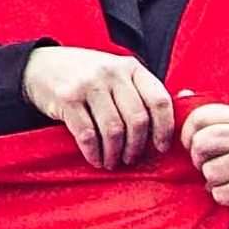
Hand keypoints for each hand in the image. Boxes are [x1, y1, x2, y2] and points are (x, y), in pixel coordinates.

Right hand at [25, 45, 175, 166]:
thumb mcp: (118, 74)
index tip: (160, 148)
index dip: (164, 130)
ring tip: (112, 162)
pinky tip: (95, 159)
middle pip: (137, 120)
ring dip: (114, 153)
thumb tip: (187, 99)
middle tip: (131, 159)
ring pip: (113, 130)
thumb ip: (144, 88)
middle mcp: (112, 72)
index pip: (160, 101)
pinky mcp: (67, 99)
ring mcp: (88, 84)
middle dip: (136, 147)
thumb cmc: (87, 76)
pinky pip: (87, 134)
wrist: (40, 66)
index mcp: (131, 68)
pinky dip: (93, 153)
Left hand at [184, 104, 228, 224]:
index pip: (199, 117)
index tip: (196, 148)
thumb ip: (211, 116)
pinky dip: (225, 198)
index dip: (188, 136)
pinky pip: (221, 193)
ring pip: (210, 172)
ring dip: (214, 183)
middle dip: (199, 161)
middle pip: (201, 143)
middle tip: (213, 167)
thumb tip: (183, 94)